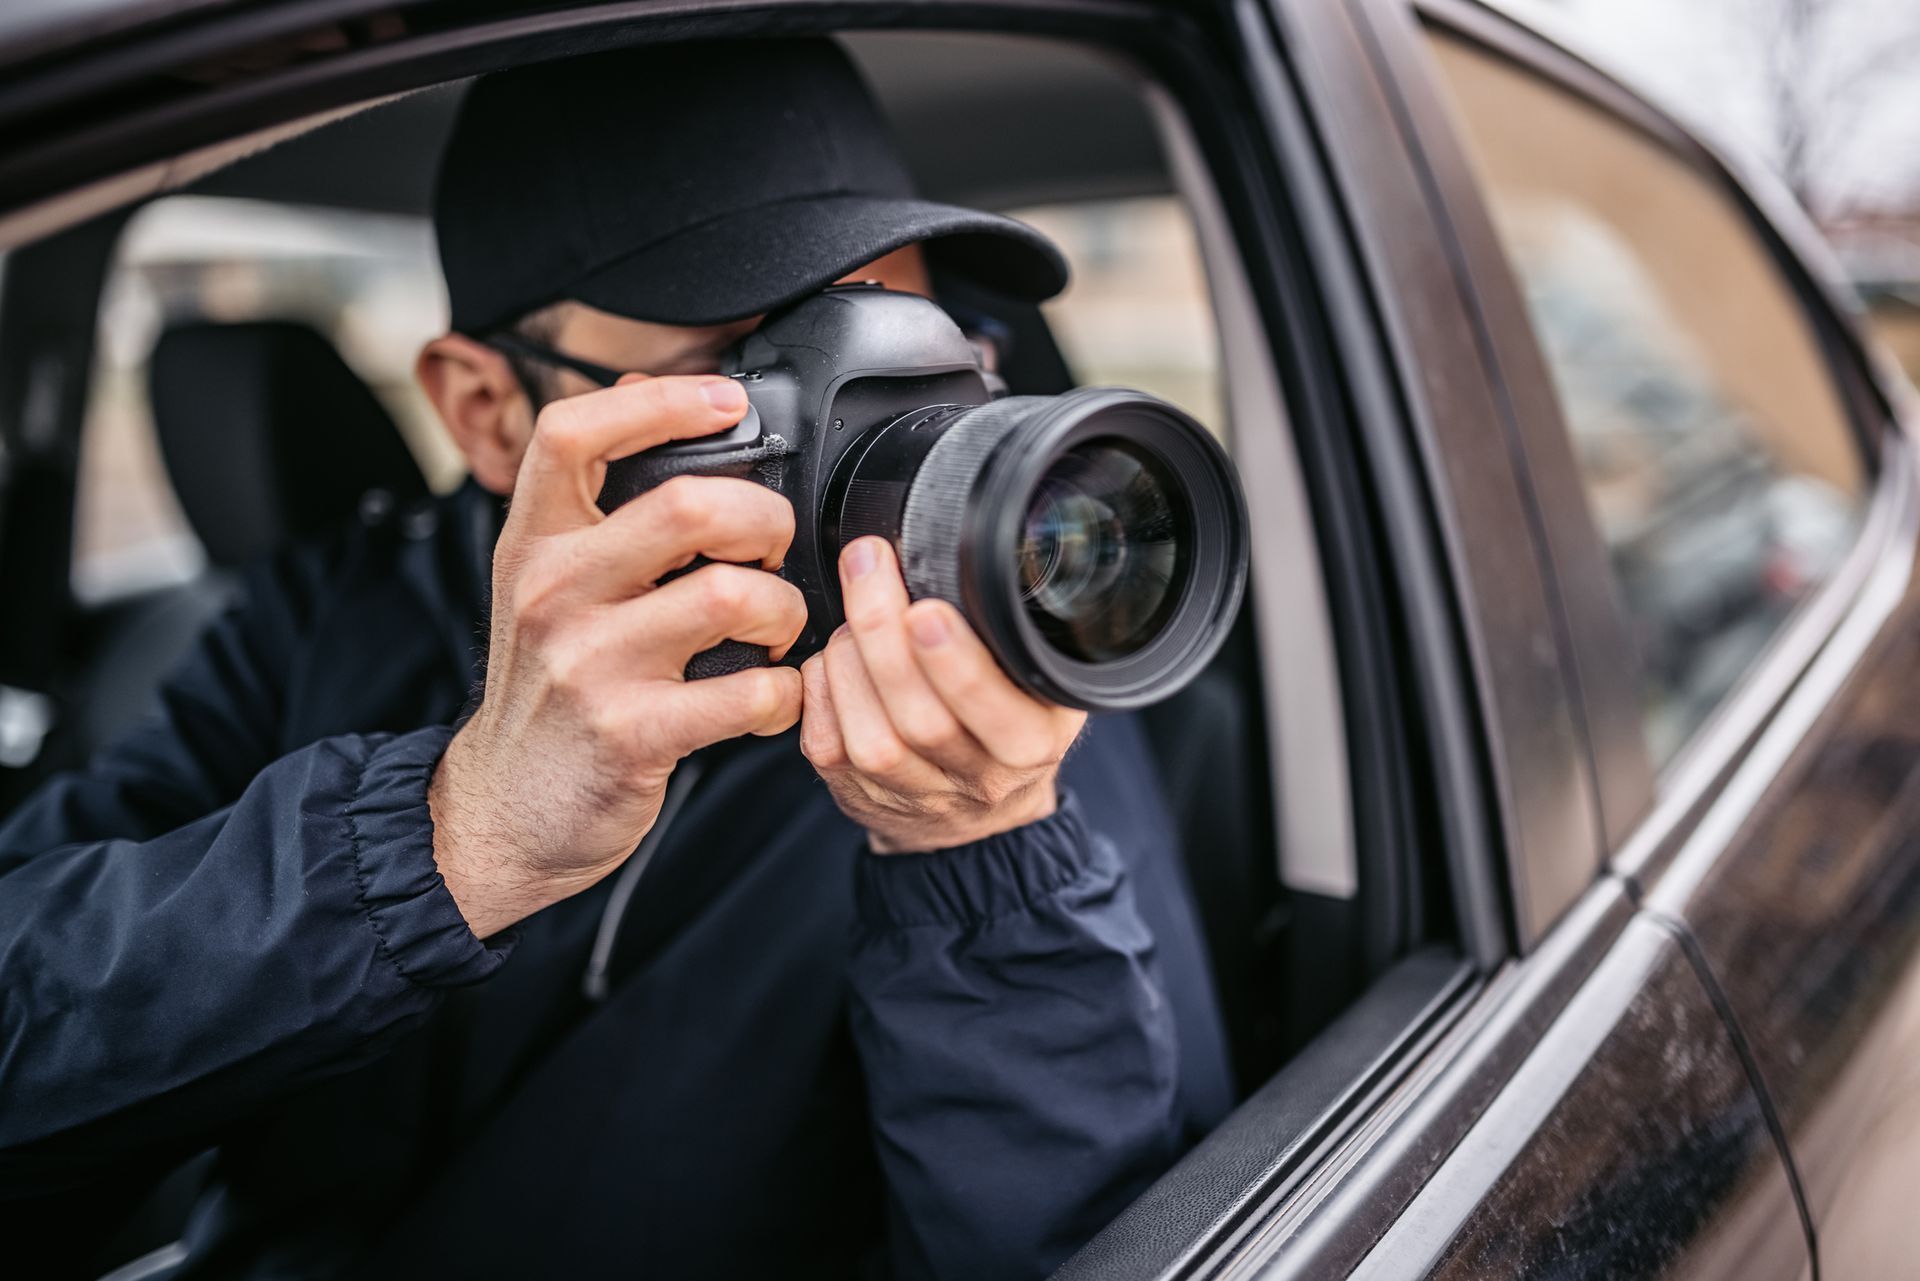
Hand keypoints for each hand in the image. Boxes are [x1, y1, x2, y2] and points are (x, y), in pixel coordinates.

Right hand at [431, 375, 806, 936]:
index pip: (574, 432)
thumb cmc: (546, 688)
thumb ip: (592, 499)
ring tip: (776, 631)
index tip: (725, 401)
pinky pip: (752, 691)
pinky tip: (772, 695)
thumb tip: (644, 392)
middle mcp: (554, 592)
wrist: (503, 810)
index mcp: (534, 542)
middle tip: (773, 548)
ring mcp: (591, 664)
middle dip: (764, 519)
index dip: (662, 401)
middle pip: (689, 506)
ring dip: (785, 611)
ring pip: (735, 595)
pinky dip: (786, 692)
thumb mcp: (543, 582)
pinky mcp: (635, 734)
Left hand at [800, 536, 1085, 852]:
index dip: (958, 666)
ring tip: (855, 613)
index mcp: (1032, 743)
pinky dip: (822, 684)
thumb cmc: (1006, 719)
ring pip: (870, 737)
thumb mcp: (1041, 678)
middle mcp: (977, 779)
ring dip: (849, 659)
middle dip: (884, 633)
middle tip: (868, 564)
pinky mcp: (860, 793)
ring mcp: (915, 794)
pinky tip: (834, 654)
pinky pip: (827, 743)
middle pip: (921, 720)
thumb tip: (963, 555)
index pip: (998, 714)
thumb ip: (1015, 634)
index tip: (928, 611)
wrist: (975, 808)